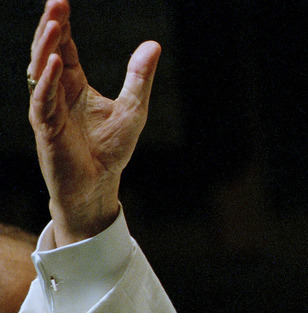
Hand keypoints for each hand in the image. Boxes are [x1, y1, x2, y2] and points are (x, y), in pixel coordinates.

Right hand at [28, 0, 160, 245]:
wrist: (99, 185)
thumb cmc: (111, 149)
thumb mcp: (133, 107)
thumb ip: (139, 76)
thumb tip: (153, 44)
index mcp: (73, 86)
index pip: (64, 49)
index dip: (62, 25)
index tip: (62, 0)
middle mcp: (56, 93)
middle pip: (48, 53)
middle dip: (51, 28)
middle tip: (55, 1)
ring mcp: (48, 110)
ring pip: (41, 72)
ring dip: (46, 48)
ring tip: (53, 23)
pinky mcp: (47, 130)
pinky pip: (43, 101)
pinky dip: (48, 81)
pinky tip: (55, 62)